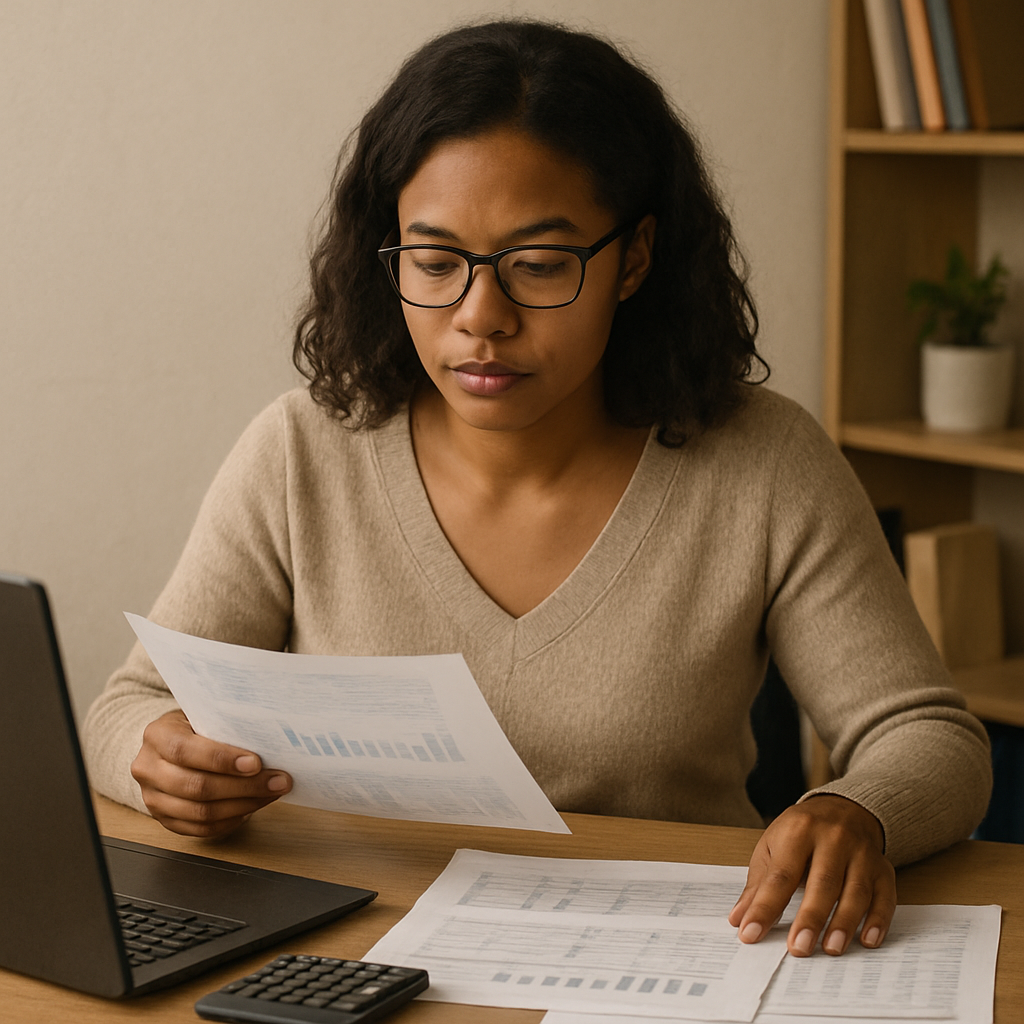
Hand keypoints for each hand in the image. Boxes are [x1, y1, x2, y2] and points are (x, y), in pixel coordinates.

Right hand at [130, 709, 291, 837]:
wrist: (167, 746)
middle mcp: (149, 768)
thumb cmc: (193, 727)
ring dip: (244, 805)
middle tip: (277, 780)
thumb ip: (225, 724)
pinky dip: (231, 820)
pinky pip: (201, 828)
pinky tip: (252, 807)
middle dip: (244, 786)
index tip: (256, 763)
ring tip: (271, 793)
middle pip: (197, 786)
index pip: (185, 750)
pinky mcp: (165, 819)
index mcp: (157, 735)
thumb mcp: (202, 715)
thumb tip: (267, 737)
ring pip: (201, 812)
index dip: (222, 759)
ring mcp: (153, 798)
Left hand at [728, 794, 895, 955]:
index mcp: (799, 830)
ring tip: (830, 949)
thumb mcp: (772, 847)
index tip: (750, 933)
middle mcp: (834, 838)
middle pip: (823, 882)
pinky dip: (878, 920)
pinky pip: (885, 896)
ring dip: (844, 922)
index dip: (765, 907)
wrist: (841, 809)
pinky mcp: (883, 868)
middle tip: (798, 948)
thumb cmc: (800, 833)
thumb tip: (739, 920)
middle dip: (811, 918)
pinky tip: (868, 940)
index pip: (780, 875)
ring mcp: (862, 853)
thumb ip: (758, 885)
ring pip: (855, 891)